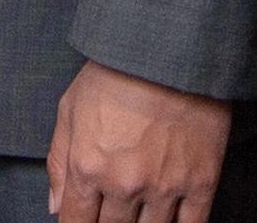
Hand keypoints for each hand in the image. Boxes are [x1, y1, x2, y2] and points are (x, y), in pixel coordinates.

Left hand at [46, 59, 230, 222]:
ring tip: (137, 213)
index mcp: (88, 167)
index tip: (82, 221)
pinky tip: (170, 221)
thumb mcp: (70, 108)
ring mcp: (165, 187)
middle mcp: (124, 184)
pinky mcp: (201, 182)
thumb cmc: (116, 72)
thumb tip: (55, 206)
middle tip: (112, 212)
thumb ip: (59, 161)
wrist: (170, 49)